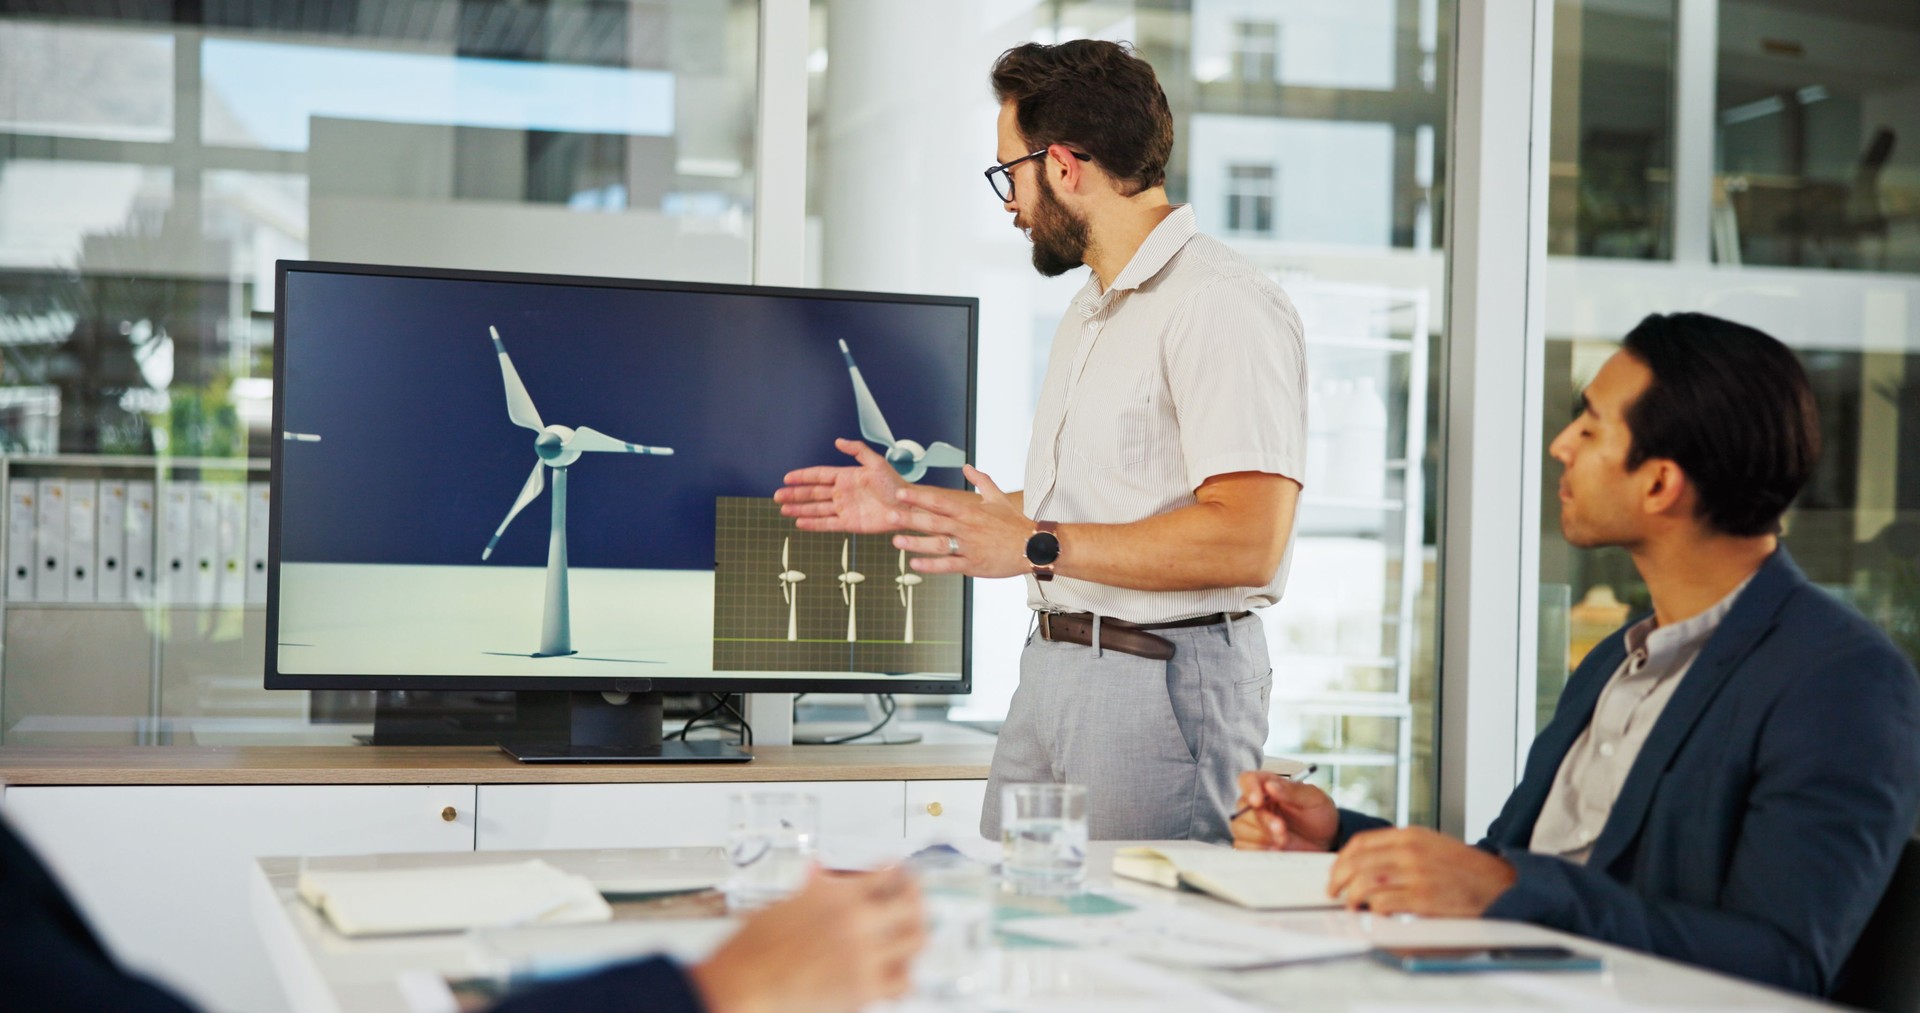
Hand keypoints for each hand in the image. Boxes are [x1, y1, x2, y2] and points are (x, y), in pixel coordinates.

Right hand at [689, 867, 925, 1012]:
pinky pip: (905, 982)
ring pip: (917, 940)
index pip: (889, 872)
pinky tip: (897, 973)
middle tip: (916, 904)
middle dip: (916, 900)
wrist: (744, 983)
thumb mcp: (785, 904)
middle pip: (912, 902)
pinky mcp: (864, 989)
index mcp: (837, 894)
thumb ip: (812, 889)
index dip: (900, 871)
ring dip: (916, 936)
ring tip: (911, 937)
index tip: (903, 875)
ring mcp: (864, 955)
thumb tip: (819, 873)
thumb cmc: (754, 948)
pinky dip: (905, 977)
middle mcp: (856, 920)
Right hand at [775, 438, 908, 534]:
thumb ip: (857, 450)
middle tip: (778, 496)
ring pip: (816, 509)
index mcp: (846, 476)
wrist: (906, 506)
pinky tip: (800, 524)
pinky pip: (828, 524)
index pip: (819, 475)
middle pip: (813, 493)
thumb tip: (839, 441)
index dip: (803, 477)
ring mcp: (844, 509)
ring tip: (784, 510)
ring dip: (800, 509)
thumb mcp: (877, 463)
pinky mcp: (849, 523)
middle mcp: (842, 493)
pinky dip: (814, 524)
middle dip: (795, 494)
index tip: (787, 478)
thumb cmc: (895, 484)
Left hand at [888, 465, 1030, 578]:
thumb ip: (981, 481)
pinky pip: (949, 565)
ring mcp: (969, 547)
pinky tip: (915, 565)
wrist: (1034, 546)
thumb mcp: (998, 498)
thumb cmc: (1015, 524)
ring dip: (916, 543)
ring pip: (939, 544)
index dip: (919, 497)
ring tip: (896, 541)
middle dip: (910, 518)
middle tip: (889, 515)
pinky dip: (931, 565)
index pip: (940, 501)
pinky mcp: (973, 565)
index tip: (901, 494)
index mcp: (970, 511)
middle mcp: (967, 527)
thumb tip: (967, 467)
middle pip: (934, 521)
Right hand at [1231, 770, 1339, 851]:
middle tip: (1281, 829)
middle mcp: (1257, 803)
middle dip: (1262, 821)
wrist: (1326, 840)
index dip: (1249, 789)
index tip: (1258, 801)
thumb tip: (1271, 785)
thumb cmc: (1319, 814)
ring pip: (1240, 828)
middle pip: (1243, 808)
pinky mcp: (1253, 843)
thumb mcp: (1313, 799)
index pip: (1248, 780)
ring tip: (1283, 841)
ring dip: (1261, 837)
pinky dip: (1259, 849)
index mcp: (1269, 785)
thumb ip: (1292, 791)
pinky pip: (1243, 846)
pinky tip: (1275, 849)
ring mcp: (1253, 824)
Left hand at [1327, 827, 1516, 916]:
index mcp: (1411, 836)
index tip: (1336, 873)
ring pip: (1363, 883)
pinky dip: (1372, 910)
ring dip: (1351, 897)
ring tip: (1352, 907)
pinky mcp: (1423, 898)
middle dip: (1338, 880)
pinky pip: (1382, 902)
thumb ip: (1402, 851)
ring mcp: (1416, 874)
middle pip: (1356, 863)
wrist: (1504, 886)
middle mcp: (1410, 851)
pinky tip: (1374, 915)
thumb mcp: (1433, 847)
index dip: (1341, 860)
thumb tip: (1369, 865)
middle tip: (1335, 894)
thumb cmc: (1469, 871)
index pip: (1360, 843)